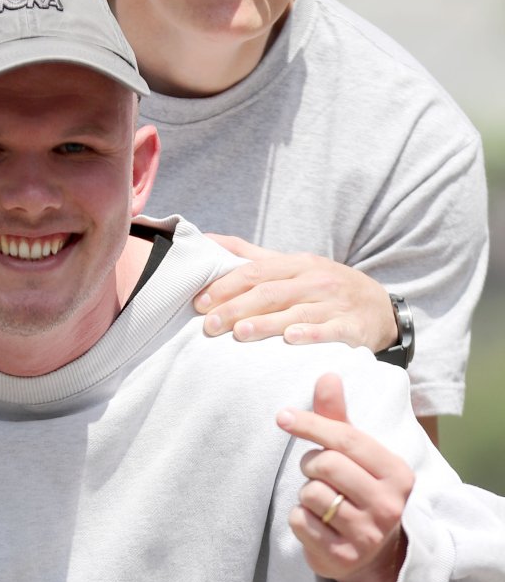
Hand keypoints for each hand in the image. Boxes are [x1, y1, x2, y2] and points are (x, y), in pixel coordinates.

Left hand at [195, 235, 396, 352]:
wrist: (380, 307)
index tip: (200, 301)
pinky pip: (330, 330)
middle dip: (237, 308)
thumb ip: (250, 256)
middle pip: (271, 292)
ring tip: (240, 333)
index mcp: (297, 264)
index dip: (227, 285)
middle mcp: (315, 280)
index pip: (256, 271)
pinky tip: (291, 340)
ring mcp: (334, 303)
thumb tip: (207, 241)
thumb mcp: (292, 266)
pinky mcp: (352, 327)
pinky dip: (311, 334)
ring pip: (296, 312)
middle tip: (210, 325)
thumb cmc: (324, 287)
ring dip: (266, 323)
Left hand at [276, 374, 413, 581]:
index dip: (311, 424)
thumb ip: (338, 417)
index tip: (283, 417)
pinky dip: (299, 517)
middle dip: (310, 464)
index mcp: (397, 472)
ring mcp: (367, 534)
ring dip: (305, 493)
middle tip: (318, 473)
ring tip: (323, 500)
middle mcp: (388, 505)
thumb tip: (328, 375)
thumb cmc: (360, 490)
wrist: (374, 555)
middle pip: (325, 465)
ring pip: (310, 493)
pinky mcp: (343, 557)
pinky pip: (299, 520)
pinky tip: (317, 523)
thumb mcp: (356, 455)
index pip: (346, 439)